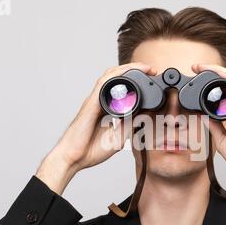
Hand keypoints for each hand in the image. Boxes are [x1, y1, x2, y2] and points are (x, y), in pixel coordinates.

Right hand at [36, 63, 156, 194]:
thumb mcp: (119, 137)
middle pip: (117, 78)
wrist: (73, 158)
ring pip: (110, 76)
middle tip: (151, 70)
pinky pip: (102, 84)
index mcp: (108, 109)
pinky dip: (115, 76)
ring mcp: (95, 101)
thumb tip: (144, 116)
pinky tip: (126, 72)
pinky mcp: (90, 103)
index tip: (152, 79)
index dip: (138, 81)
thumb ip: (129, 126)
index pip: (123, 89)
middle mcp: (101, 102)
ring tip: (144, 67)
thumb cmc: (90, 150)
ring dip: (127, 69)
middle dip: (135, 70)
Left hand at [192, 64, 225, 205]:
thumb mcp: (222, 139)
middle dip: (212, 72)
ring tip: (203, 67)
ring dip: (218, 71)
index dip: (211, 85)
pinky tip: (217, 72)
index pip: (224, 94)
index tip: (195, 80)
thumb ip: (214, 126)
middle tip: (196, 68)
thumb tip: (203, 115)